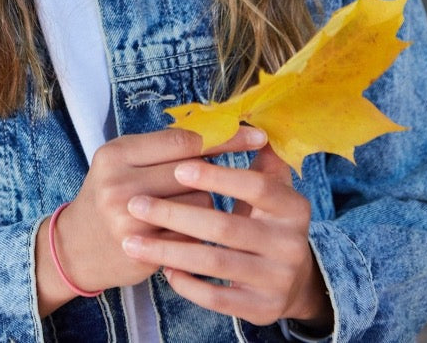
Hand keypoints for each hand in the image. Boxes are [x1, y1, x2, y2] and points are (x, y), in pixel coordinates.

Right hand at [35, 125, 266, 313]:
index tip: (255, 135)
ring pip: (200, 202)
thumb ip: (162, 147)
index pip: (182, 140)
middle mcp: (120, 185)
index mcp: (116, 153)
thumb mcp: (122, 161)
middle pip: (193, 170)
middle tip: (234, 168)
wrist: (76, 247)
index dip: (223, 137)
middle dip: (216, 170)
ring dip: (205, 202)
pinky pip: (195, 233)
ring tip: (186, 204)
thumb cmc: (108, 193)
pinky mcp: (146, 250)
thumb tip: (220, 131)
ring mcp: (132, 220)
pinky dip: (199, 230)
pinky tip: (186, 229)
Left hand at [122, 132, 332, 330]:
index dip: (217, 177)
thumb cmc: (267, 219)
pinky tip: (163, 269)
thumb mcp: (272, 188)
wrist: (291, 280)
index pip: (255, 187)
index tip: (177, 169)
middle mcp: (291, 244)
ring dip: (168, 251)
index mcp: (294, 206)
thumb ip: (256, 155)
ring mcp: (277, 280)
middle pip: (226, 227)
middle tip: (135, 204)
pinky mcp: (262, 310)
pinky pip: (217, 298)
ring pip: (214, 263)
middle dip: (175, 214)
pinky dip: (187, 284)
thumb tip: (242, 116)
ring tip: (132, 240)